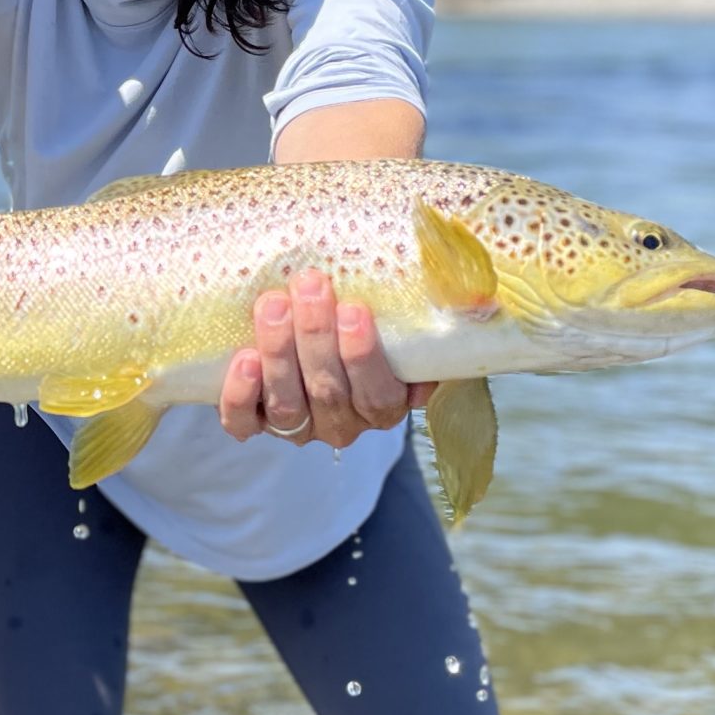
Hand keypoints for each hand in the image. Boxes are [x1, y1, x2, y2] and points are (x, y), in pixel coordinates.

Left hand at [218, 271, 435, 448]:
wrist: (310, 331)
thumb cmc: (362, 322)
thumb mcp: (403, 322)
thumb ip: (429, 315)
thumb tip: (473, 295)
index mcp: (383, 407)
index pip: (378, 395)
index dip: (364, 357)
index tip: (355, 309)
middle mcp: (341, 424)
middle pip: (329, 392)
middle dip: (317, 337)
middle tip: (310, 287)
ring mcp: (297, 427)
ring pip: (288, 404)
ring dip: (280, 353)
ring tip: (274, 305)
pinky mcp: (254, 422)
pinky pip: (243, 422)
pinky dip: (240, 395)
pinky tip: (244, 360)